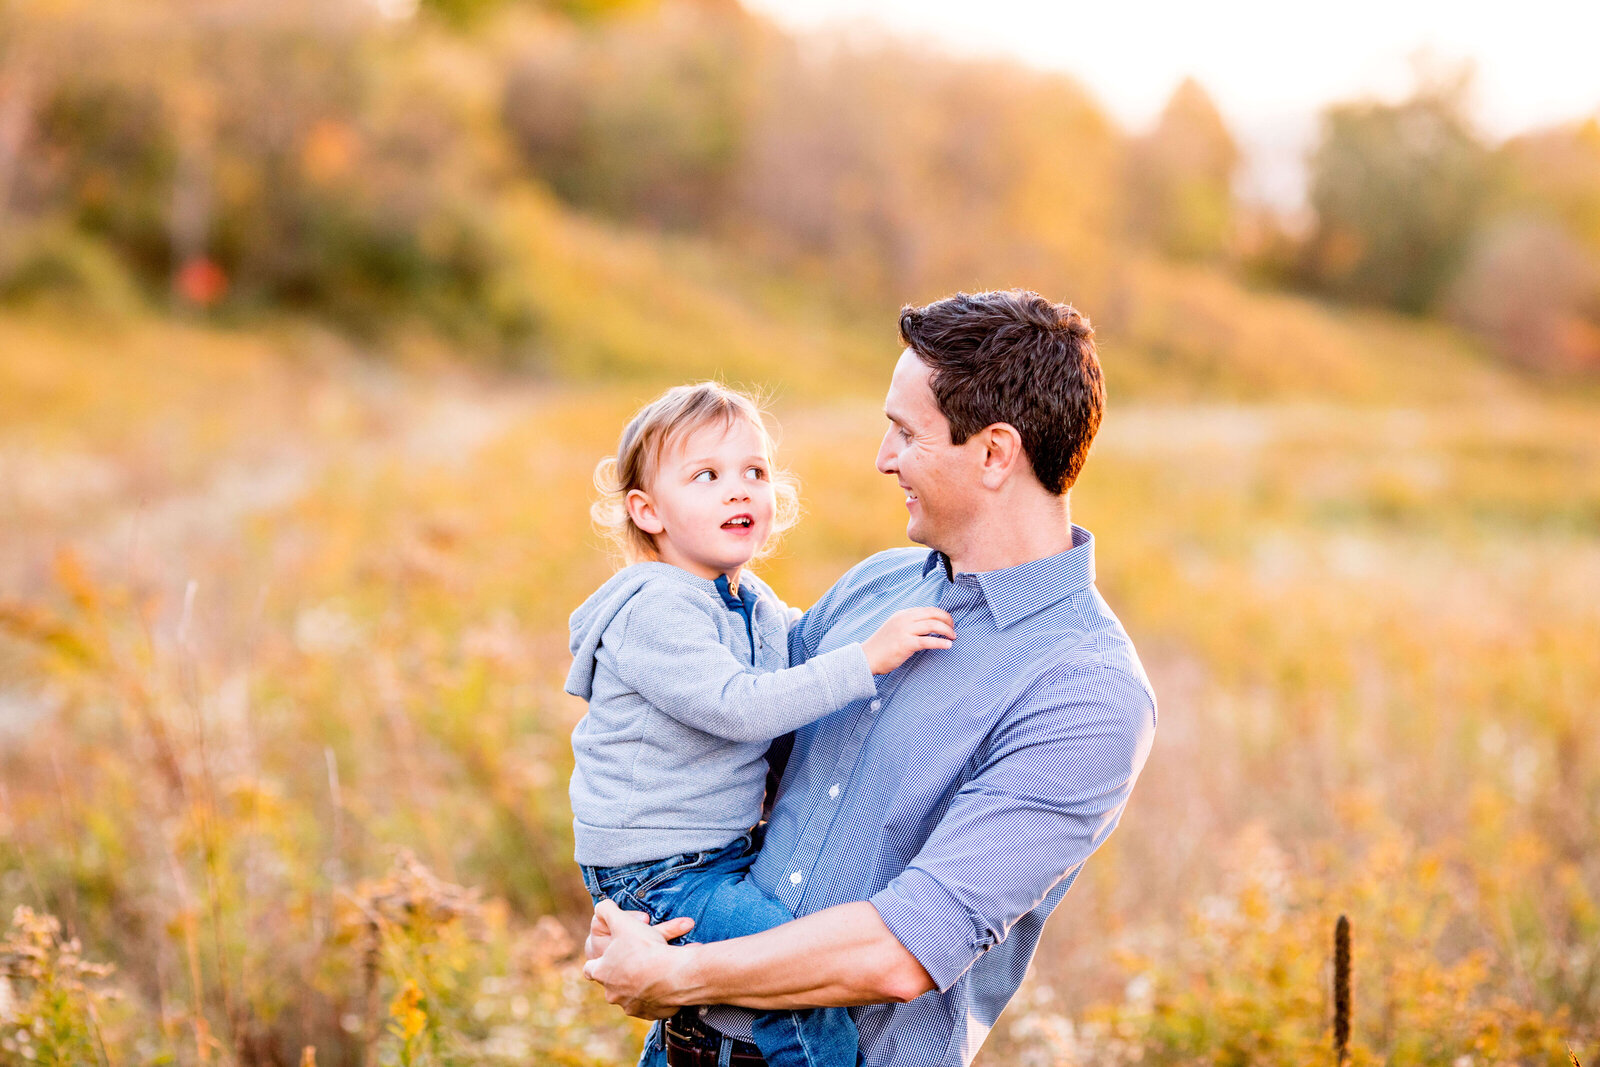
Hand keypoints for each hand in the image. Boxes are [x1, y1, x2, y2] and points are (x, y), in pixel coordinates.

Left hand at [582, 899, 696, 1018]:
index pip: (589, 969)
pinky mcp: (650, 1013)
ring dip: (640, 982)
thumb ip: (607, 911)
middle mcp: (612, 993)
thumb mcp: (623, 921)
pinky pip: (651, 1003)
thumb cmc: (645, 948)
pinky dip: (657, 993)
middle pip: (612, 983)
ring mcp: (631, 1006)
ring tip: (655, 967)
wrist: (673, 975)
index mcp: (602, 972)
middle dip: (623, 971)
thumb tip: (601, 906)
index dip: (597, 960)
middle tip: (638, 957)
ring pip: (632, 993)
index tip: (607, 956)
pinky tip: (666, 980)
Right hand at [861, 607, 954, 673]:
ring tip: (953, 637)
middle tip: (953, 630)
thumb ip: (909, 624)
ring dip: (947, 631)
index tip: (948, 623)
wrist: (867, 657)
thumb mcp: (895, 628)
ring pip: (933, 625)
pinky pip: (928, 641)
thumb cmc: (882, 646)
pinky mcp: (906, 644)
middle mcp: (904, 619)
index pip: (928, 609)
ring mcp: (905, 631)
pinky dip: (941, 643)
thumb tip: (929, 627)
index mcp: (903, 614)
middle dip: (947, 621)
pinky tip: (948, 645)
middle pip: (933, 614)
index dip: (942, 615)